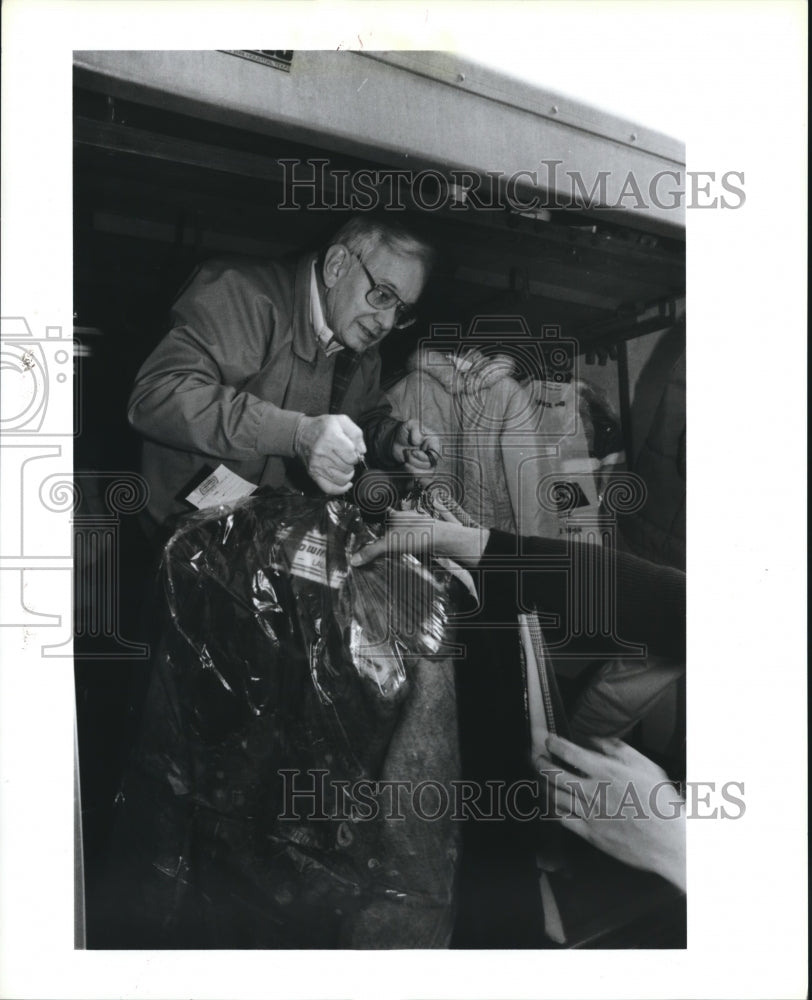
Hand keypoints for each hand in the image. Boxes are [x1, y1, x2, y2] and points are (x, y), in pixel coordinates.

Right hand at [294, 414, 364, 494]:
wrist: (300, 433)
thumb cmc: (323, 427)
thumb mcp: (341, 421)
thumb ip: (356, 434)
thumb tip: (362, 451)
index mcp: (331, 437)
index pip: (351, 455)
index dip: (355, 455)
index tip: (352, 452)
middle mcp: (323, 452)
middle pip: (347, 468)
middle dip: (351, 464)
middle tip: (346, 458)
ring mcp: (317, 465)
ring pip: (341, 479)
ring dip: (347, 474)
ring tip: (344, 466)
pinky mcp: (313, 473)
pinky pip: (329, 488)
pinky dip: (340, 488)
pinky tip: (345, 483)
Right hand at [350, 510, 489, 568]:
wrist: (443, 539)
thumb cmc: (418, 534)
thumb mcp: (390, 544)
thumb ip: (371, 551)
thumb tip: (355, 559)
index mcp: (396, 516)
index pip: (382, 515)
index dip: (375, 522)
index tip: (368, 529)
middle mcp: (407, 518)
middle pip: (393, 525)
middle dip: (387, 534)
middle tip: (379, 545)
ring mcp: (419, 525)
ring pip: (404, 532)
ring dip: (399, 541)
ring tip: (393, 551)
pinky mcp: (427, 534)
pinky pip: (414, 539)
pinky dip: (409, 546)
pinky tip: (408, 553)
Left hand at [391, 419, 440, 476]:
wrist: (395, 441)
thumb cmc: (404, 432)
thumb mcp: (409, 425)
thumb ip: (415, 429)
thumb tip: (417, 441)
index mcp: (433, 442)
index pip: (434, 454)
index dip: (423, 456)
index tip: (412, 452)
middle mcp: (433, 453)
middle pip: (430, 465)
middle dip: (415, 462)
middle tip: (407, 454)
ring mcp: (428, 462)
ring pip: (427, 473)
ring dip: (414, 470)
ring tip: (405, 463)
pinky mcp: (421, 469)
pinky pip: (423, 477)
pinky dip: (415, 476)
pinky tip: (407, 469)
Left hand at [537, 734, 685, 891]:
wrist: (669, 842)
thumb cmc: (661, 803)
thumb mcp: (646, 766)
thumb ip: (619, 750)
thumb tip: (597, 740)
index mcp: (606, 772)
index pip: (569, 753)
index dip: (554, 744)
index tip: (548, 740)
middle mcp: (594, 791)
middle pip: (554, 773)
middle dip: (540, 761)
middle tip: (535, 755)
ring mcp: (590, 813)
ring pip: (555, 795)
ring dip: (543, 783)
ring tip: (538, 777)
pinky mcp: (591, 834)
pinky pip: (564, 819)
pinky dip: (554, 809)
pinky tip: (551, 803)